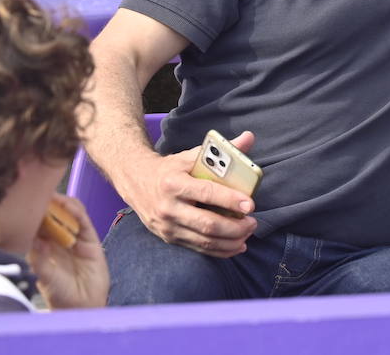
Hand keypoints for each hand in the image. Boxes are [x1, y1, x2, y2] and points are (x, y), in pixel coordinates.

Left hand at [30, 195, 108, 308]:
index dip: (32, 212)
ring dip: (62, 204)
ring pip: (69, 214)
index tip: (24, 201)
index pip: (37, 224)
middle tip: (39, 192)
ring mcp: (75, 239)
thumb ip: (40, 260)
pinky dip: (77, 212)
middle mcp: (58, 240)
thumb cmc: (60, 296)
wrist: (83, 308)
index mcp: (42, 248)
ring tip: (54, 197)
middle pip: (53, 215)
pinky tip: (69, 206)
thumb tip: (35, 240)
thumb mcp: (46, 278)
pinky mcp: (90, 240)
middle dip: (47, 203)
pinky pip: (84, 222)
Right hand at [120, 131, 258, 257]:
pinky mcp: (169, 238)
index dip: (230, 200)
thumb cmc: (170, 168)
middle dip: (234, 227)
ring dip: (230, 241)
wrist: (136, 182)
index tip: (250, 204)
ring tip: (247, 233)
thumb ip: (222, 150)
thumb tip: (249, 138)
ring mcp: (168, 226)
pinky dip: (220, 250)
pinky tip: (236, 246)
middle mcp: (169, 207)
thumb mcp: (191, 156)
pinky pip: (198, 249)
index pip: (206, 193)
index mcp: (174, 183)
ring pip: (204, 241)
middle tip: (252, 222)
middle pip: (206, 224)